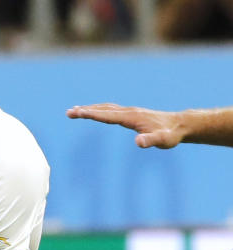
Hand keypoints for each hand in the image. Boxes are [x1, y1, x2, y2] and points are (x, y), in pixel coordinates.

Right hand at [67, 103, 183, 148]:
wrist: (180, 125)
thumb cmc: (170, 135)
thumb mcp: (163, 141)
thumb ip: (151, 141)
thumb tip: (138, 142)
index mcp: (132, 117)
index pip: (107, 115)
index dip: (91, 114)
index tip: (77, 112)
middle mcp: (129, 111)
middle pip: (103, 109)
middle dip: (85, 110)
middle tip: (69, 112)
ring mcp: (130, 111)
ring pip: (106, 108)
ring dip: (90, 108)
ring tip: (75, 111)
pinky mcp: (131, 114)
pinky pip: (111, 110)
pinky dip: (99, 110)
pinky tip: (94, 112)